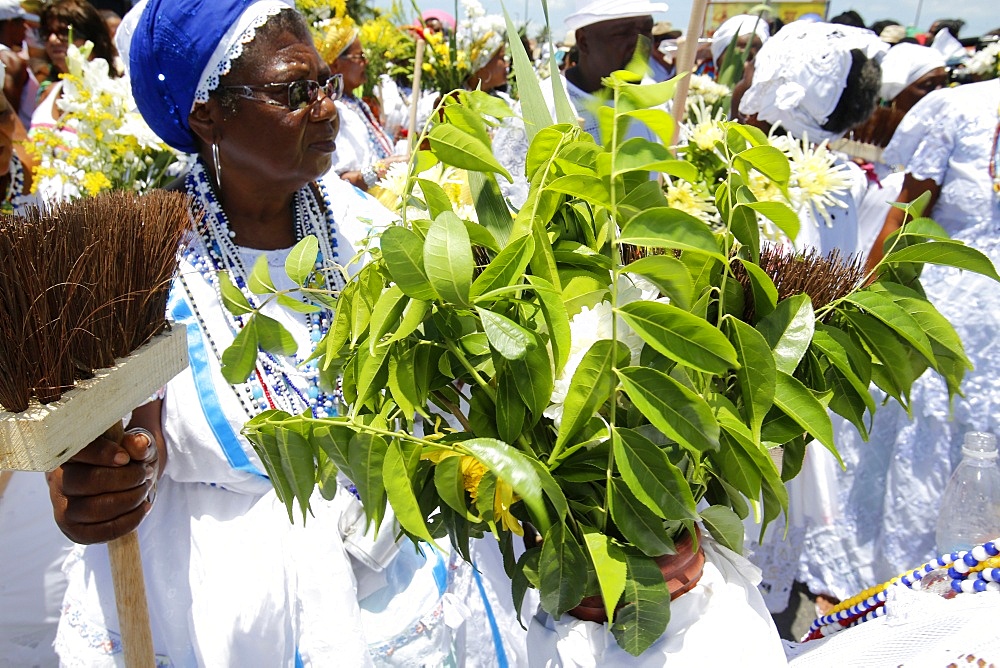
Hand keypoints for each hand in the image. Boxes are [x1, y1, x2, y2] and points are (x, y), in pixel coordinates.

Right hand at [47, 428, 159, 543]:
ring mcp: (64, 508)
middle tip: (145, 473)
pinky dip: (128, 521)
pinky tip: (142, 507)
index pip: (77, 452)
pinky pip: (101, 532)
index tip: (126, 458)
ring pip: (94, 509)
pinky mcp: (75, 530)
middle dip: (126, 478)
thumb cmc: (126, 460)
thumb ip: (138, 443)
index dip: (102, 454)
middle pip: (88, 482)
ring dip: (130, 500)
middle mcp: (59, 481)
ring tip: (144, 489)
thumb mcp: (134, 446)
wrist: (123, 483)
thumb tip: (140, 445)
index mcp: (70, 454)